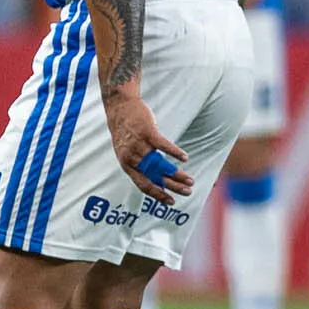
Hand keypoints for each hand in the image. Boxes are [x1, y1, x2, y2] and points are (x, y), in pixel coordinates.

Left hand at [106, 86, 191, 203]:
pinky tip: (185, 158)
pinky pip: (163, 145)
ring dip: (177, 174)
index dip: (158, 195)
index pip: (143, 185)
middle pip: (155, 177)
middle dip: (172, 187)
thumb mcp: (125, 151)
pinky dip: (175, 152)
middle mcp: (132, 157)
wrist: (119, 107)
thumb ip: (137, 164)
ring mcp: (139, 145)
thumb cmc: (124, 130)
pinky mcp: (147, 132)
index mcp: (127, 165)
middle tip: (187, 192)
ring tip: (189, 180)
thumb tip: (153, 177)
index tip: (171, 201)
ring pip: (161, 164)